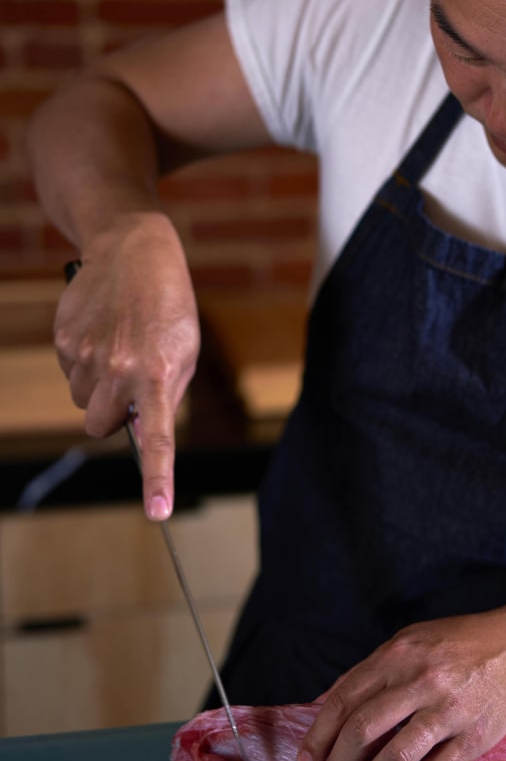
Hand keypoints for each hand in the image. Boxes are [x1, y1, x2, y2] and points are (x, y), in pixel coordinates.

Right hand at [54, 213, 199, 519]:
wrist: (133, 249)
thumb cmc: (168, 304)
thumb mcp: (185, 348)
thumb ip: (166, 393)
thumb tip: (143, 432)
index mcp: (158, 373)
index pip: (156, 438)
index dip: (156, 478)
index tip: (157, 511)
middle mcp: (119, 368)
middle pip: (99, 426)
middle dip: (111, 414)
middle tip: (130, 382)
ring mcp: (86, 355)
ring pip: (82, 400)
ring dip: (97, 386)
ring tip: (118, 346)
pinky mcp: (64, 340)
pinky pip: (70, 372)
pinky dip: (83, 361)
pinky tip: (101, 331)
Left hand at [298, 610, 505, 760]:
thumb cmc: (456, 644)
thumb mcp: (409, 641)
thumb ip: (374, 671)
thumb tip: (331, 706)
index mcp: (399, 653)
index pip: (345, 698)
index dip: (321, 733)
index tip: (309, 758)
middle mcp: (421, 679)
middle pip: (363, 729)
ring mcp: (449, 710)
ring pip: (396, 757)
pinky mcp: (474, 738)